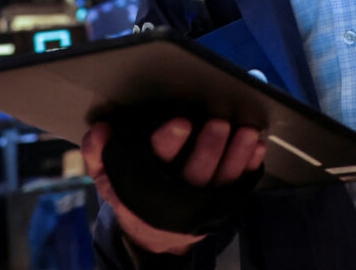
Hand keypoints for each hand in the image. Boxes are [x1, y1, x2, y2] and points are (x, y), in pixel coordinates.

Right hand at [81, 117, 265, 254]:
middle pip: (195, 174)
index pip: (155, 160)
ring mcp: (200, 204)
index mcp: (144, 186)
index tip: (182, 122)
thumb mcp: (108, 176)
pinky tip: (257, 148)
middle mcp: (174, 198)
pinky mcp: (220, 206)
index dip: (168, 142)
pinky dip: (249, 167)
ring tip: (247, 132)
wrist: (152, 232)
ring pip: (221, 182)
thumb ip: (98, 152)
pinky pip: (239, 187)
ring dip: (236, 156)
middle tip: (220, 123)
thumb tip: (100, 130)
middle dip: (209, 148)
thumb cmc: (131, 192)